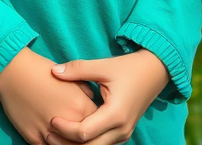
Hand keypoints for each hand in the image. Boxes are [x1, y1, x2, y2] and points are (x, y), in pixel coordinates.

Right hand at [0, 47, 96, 144]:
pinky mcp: (34, 138)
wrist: (13, 71)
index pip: (97, 122)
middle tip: (78, 129)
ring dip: (67, 142)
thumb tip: (91, 98)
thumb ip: (84, 89)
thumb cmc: (41, 69)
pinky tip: (52, 138)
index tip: (91, 119)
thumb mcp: (68, 76)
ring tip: (65, 136)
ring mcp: (50, 132)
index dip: (95, 121)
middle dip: (83, 136)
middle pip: (84, 140)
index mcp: (80, 106)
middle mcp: (68, 122)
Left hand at [45, 50, 169, 144]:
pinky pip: (102, 144)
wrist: (154, 72)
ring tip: (56, 136)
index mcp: (115, 114)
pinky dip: (87, 142)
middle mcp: (121, 130)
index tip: (51, 118)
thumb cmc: (128, 68)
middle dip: (67, 143)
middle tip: (47, 133)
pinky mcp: (122, 133)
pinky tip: (72, 135)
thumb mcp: (103, 66)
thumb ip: (77, 69)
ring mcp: (123, 134)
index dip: (65, 129)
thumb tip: (53, 71)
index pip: (84, 132)